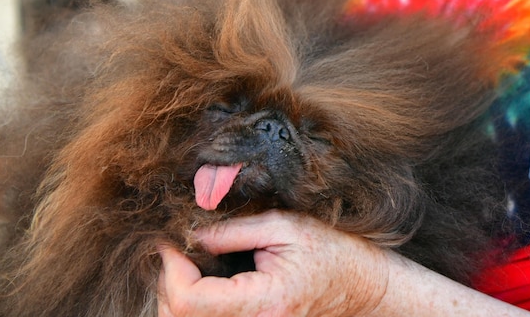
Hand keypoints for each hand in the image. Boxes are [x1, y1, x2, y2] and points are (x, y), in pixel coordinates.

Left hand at [157, 210, 388, 316]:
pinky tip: (202, 280)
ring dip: (177, 294)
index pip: (190, 302)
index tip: (169, 242)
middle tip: (178, 249)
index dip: (170, 270)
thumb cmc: (331, 250)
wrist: (361, 284)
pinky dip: (193, 304)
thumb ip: (234, 231)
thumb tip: (190, 233)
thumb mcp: (284, 226)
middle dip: (169, 280)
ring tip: (190, 262)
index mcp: (263, 301)